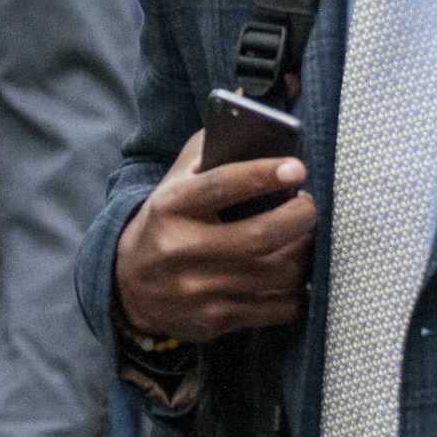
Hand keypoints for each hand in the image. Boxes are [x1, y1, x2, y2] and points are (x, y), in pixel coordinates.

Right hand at [114, 130, 315, 343]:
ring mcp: (199, 290)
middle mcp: (182, 250)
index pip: (221, 185)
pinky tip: (292, 274)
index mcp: (171, 206)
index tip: (297, 167)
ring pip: (276, 274)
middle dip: (299, 218)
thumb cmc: (165, 221)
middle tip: (308, 205)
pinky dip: (295, 290)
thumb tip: (250, 116)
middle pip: (259, 236)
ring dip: (303, 253)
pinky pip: (276, 309)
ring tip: (303, 237)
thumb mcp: (174, 182)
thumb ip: (207, 150)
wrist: (128, 285)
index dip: (263, 174)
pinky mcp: (215, 320)